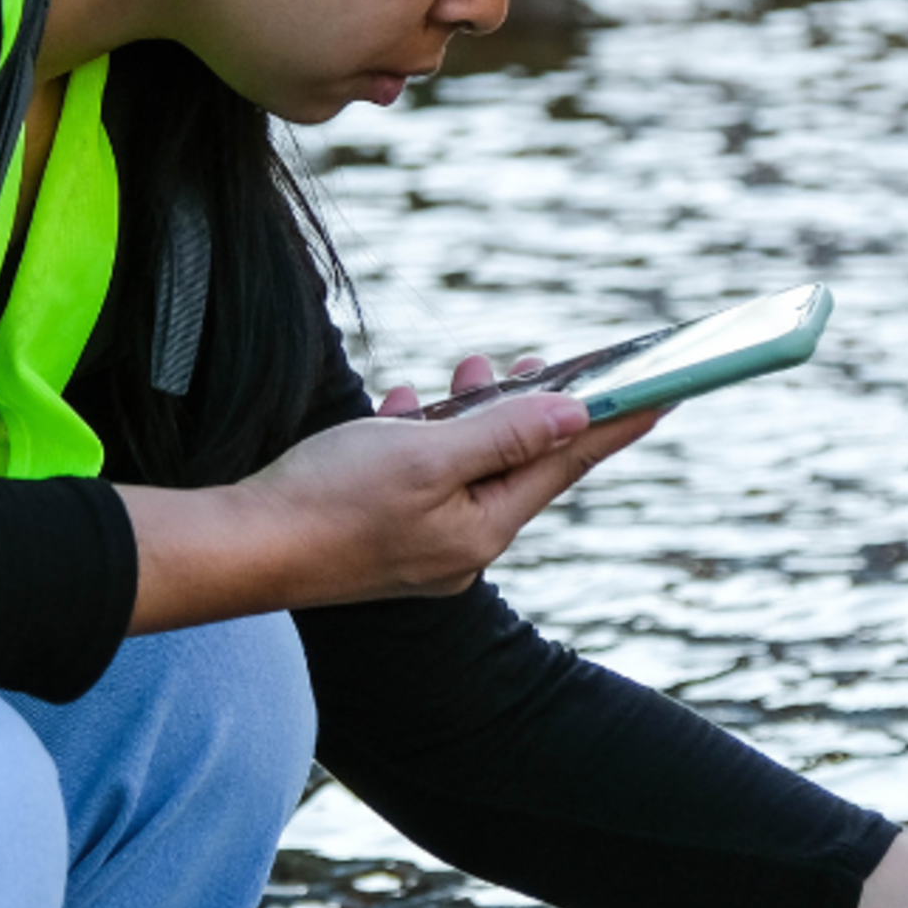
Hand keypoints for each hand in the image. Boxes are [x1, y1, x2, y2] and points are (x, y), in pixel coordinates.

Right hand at [117, 349, 656, 630]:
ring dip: (473, 413)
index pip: (570, 462)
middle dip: (533, 404)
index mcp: (484, 526)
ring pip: (469, 464)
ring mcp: (422, 542)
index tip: (668, 388)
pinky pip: (424, 475)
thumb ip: (506, 434)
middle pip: (522, 461)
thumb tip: (575, 412)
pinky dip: (422, 435)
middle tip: (541, 357)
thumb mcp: (426, 456)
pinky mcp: (384, 532)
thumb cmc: (327, 500)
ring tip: (471, 368)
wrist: (239, 549)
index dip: (618, 419)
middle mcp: (463, 542)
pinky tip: (403, 409)